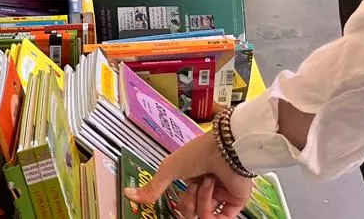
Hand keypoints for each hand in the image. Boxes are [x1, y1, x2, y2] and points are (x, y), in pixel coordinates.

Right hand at [126, 134, 254, 218]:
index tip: (179, 197)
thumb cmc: (197, 154)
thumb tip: (127, 194)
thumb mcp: (169, 170)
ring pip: (205, 214)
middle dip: (190, 201)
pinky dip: (213, 215)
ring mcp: (222, 194)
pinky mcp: (236, 202)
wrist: (225, 150)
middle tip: (195, 185)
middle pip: (192, 210)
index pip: (184, 201)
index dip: (181, 202)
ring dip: (203, 200)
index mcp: (194, 178)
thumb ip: (152, 187)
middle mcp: (208, 187)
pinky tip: (212, 200)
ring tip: (209, 181)